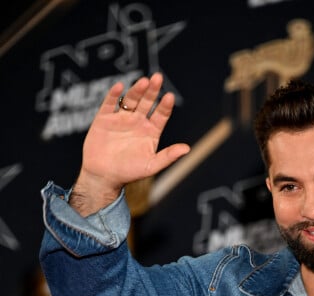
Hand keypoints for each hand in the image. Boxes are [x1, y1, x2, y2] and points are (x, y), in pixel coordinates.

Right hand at [71, 73, 189, 214]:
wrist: (103, 176)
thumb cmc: (128, 172)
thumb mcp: (151, 166)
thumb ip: (168, 156)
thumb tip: (187, 149)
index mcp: (150, 132)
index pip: (161, 115)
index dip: (165, 106)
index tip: (169, 97)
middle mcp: (137, 122)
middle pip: (147, 102)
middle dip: (152, 91)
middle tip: (157, 78)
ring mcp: (121, 118)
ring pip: (130, 100)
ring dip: (137, 90)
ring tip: (143, 82)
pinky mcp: (105, 118)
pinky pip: (109, 103)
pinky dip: (113, 95)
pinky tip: (120, 87)